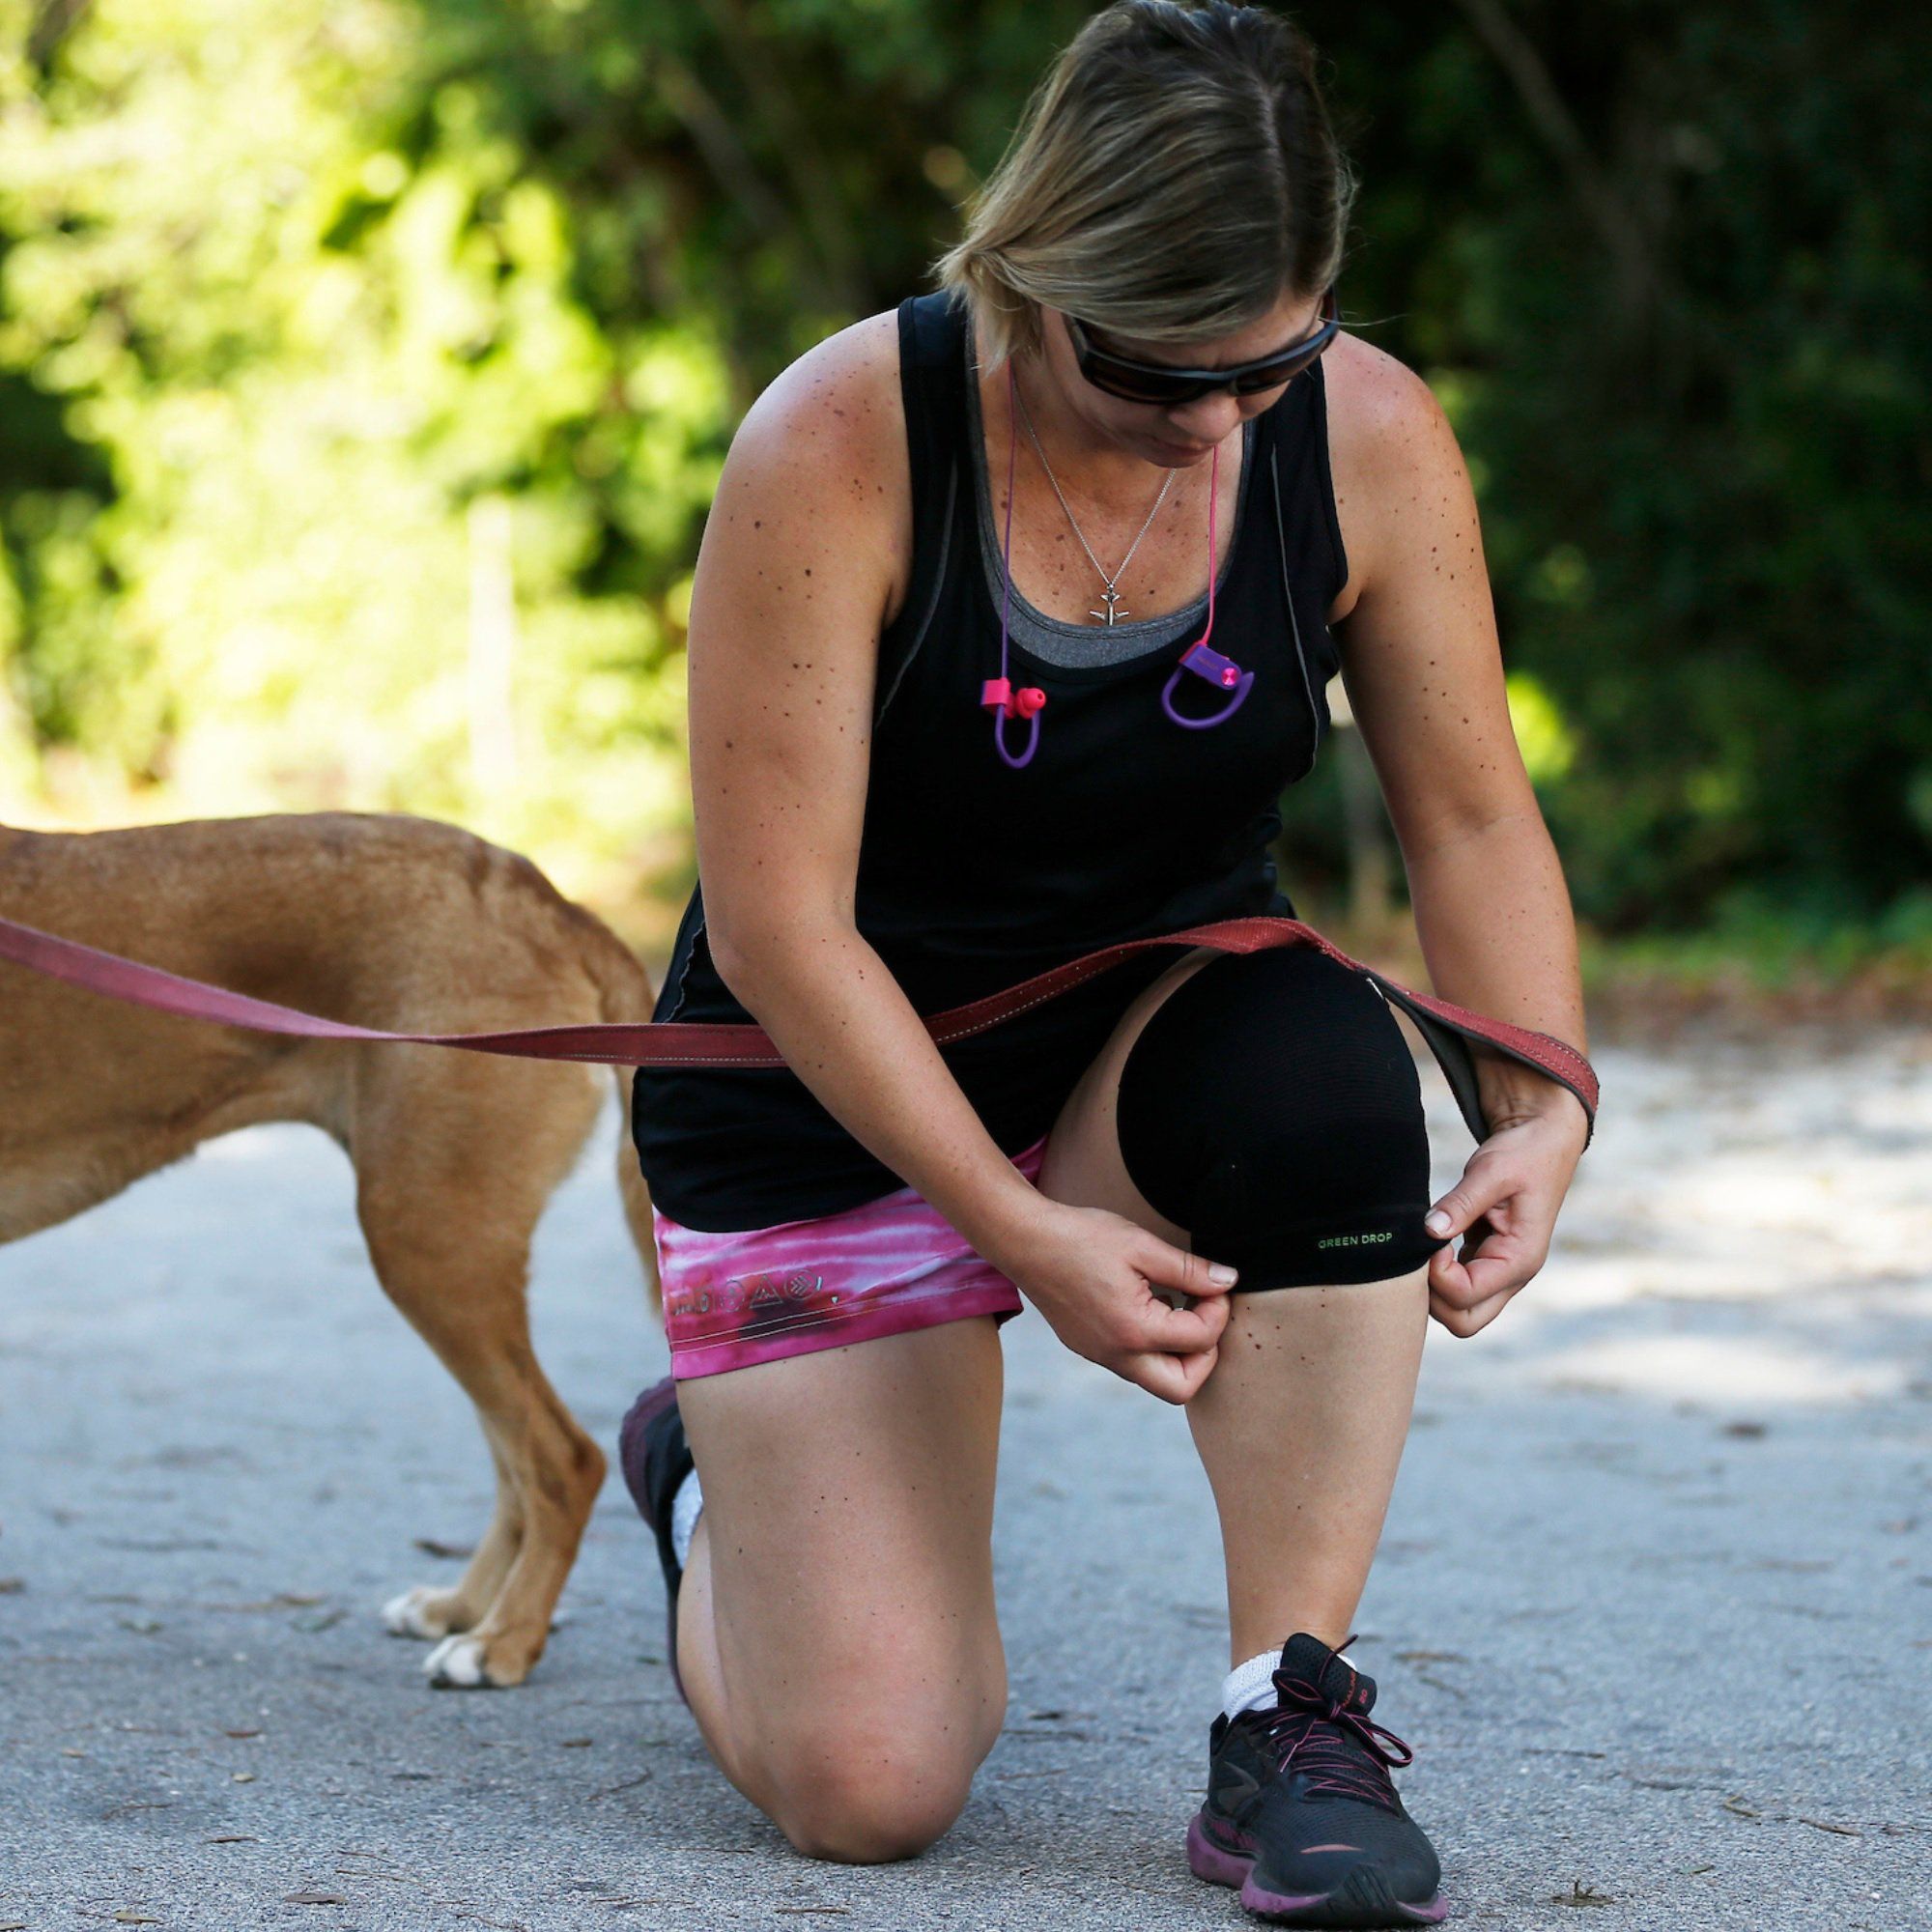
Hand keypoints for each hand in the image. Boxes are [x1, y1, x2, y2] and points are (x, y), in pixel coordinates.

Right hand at [981, 1198, 1236, 1403]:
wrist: (1025, 1240)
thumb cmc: (1081, 1238)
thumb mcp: (1143, 1246)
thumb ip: (1190, 1270)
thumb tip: (1228, 1282)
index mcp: (1134, 1331)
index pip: (1201, 1340)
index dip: (1218, 1310)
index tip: (1213, 1284)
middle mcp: (1117, 1355)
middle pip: (1182, 1388)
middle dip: (1205, 1356)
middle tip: (1203, 1316)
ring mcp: (1100, 1356)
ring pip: (1157, 1379)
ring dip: (1178, 1352)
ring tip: (1175, 1305)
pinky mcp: (1088, 1349)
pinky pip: (1133, 1364)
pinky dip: (1153, 1346)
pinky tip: (1148, 1305)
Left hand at [1423, 1097, 1589, 1337]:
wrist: (1542, 1142)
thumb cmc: (1523, 1154)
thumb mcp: (1491, 1171)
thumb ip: (1460, 1203)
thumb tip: (1430, 1231)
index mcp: (1520, 1259)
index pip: (1465, 1295)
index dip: (1436, 1272)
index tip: (1432, 1236)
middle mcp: (1512, 1276)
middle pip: (1464, 1321)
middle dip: (1433, 1297)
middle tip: (1423, 1253)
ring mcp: (1499, 1272)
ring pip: (1458, 1310)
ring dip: (1434, 1287)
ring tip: (1427, 1245)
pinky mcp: (1486, 1261)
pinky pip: (1456, 1289)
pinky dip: (1437, 1275)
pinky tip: (1432, 1243)